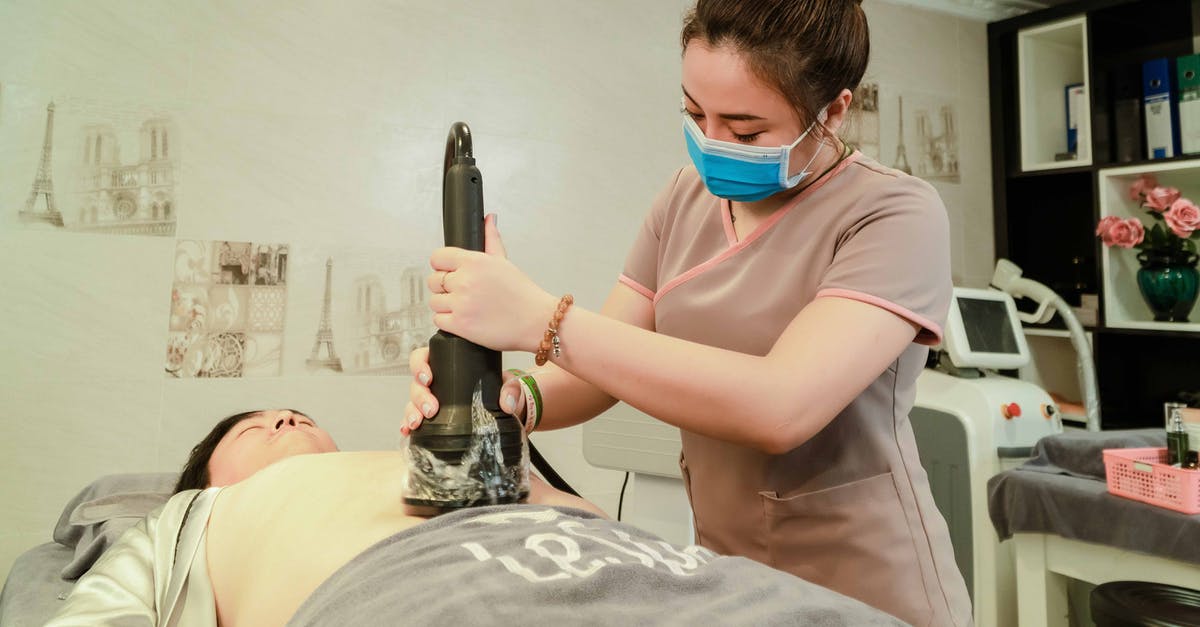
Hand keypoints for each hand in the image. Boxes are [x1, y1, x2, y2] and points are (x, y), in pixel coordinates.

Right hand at [401, 346, 528, 434]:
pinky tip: (407, 431)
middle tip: (431, 409)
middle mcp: (437, 381)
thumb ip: (511, 388)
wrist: (503, 412)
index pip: (425, 356)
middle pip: (417, 383)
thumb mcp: (508, 385)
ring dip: (412, 411)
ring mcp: (432, 398)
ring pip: (413, 401)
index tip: (428, 378)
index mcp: (449, 364)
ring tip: (418, 423)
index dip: (420, 365)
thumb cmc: (499, 390)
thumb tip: (507, 403)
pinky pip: (415, 418)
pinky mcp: (432, 417)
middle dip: (419, 396)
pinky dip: (408, 424)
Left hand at [427, 214, 557, 352]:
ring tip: (466, 307)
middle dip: (444, 288)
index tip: (450, 273)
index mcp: (474, 262)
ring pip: (434, 302)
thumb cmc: (522, 294)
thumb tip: (488, 219)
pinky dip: (448, 322)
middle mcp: (465, 281)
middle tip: (462, 293)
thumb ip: (491, 239)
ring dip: (446, 306)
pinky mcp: (460, 325)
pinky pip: (438, 320)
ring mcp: (461, 303)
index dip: (442, 266)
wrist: (536, 321)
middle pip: (433, 281)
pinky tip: (466, 319)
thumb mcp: (504, 262)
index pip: (437, 258)